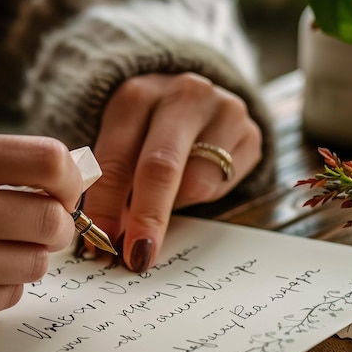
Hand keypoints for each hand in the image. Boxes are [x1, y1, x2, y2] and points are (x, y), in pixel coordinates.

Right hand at [0, 129, 82, 335]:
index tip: (64, 191)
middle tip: (44, 224)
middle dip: (60, 225)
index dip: (70, 180)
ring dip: (30, 254)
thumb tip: (79, 178)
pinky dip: (3, 282)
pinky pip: (11, 295)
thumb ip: (11, 158)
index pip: (48, 161)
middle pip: (51, 220)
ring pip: (37, 263)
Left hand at [83, 72, 262, 271]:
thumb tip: (108, 237)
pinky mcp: (251, 133)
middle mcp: (182, 96)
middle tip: (135, 256)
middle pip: (161, 167)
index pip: (116, 159)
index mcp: (136, 96)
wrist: (192, 97)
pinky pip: (221, 184)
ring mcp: (223, 111)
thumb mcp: (121, 140)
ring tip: (166, 193)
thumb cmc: (145, 126)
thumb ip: (114, 182)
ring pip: (196, 182)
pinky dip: (200, 195)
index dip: (106, 207)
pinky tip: (193, 178)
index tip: (99, 245)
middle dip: (146, 218)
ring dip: (173, 205)